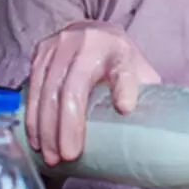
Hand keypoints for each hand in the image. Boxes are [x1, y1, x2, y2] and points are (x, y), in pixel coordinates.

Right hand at [25, 20, 160, 165]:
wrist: (93, 32)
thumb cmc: (119, 61)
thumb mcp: (139, 73)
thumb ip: (145, 96)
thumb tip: (157, 136)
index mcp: (119, 50)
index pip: (123, 70)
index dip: (124, 88)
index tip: (125, 109)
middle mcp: (88, 42)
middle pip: (74, 87)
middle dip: (67, 126)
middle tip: (67, 156)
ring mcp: (61, 44)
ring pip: (48, 89)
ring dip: (45, 127)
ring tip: (50, 155)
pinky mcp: (41, 50)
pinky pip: (32, 86)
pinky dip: (32, 116)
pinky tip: (35, 138)